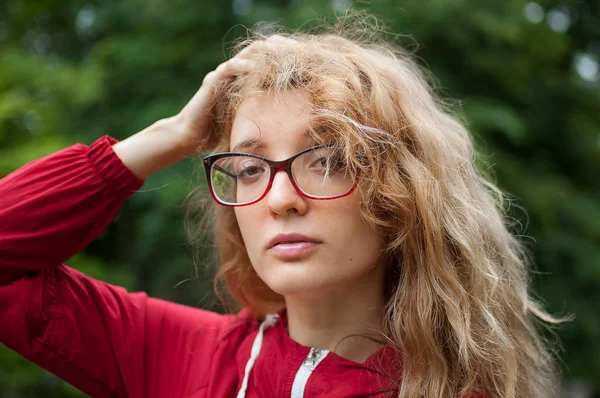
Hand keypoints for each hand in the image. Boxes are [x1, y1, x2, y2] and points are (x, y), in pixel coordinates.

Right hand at [173, 35, 295, 156]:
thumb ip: (265, 116)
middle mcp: (234, 71)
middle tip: (300, 52)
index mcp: (244, 77)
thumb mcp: (249, 121)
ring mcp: (223, 74)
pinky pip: (231, 67)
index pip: (268, 57)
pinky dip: (245, 66)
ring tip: (285, 54)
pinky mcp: (212, 82)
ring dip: (267, 52)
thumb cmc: (220, 133)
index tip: (307, 59)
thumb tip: (294, 127)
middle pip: (261, 49)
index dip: (287, 55)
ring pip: (248, 54)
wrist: (190, 137)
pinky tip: (257, 68)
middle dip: (282, 48)